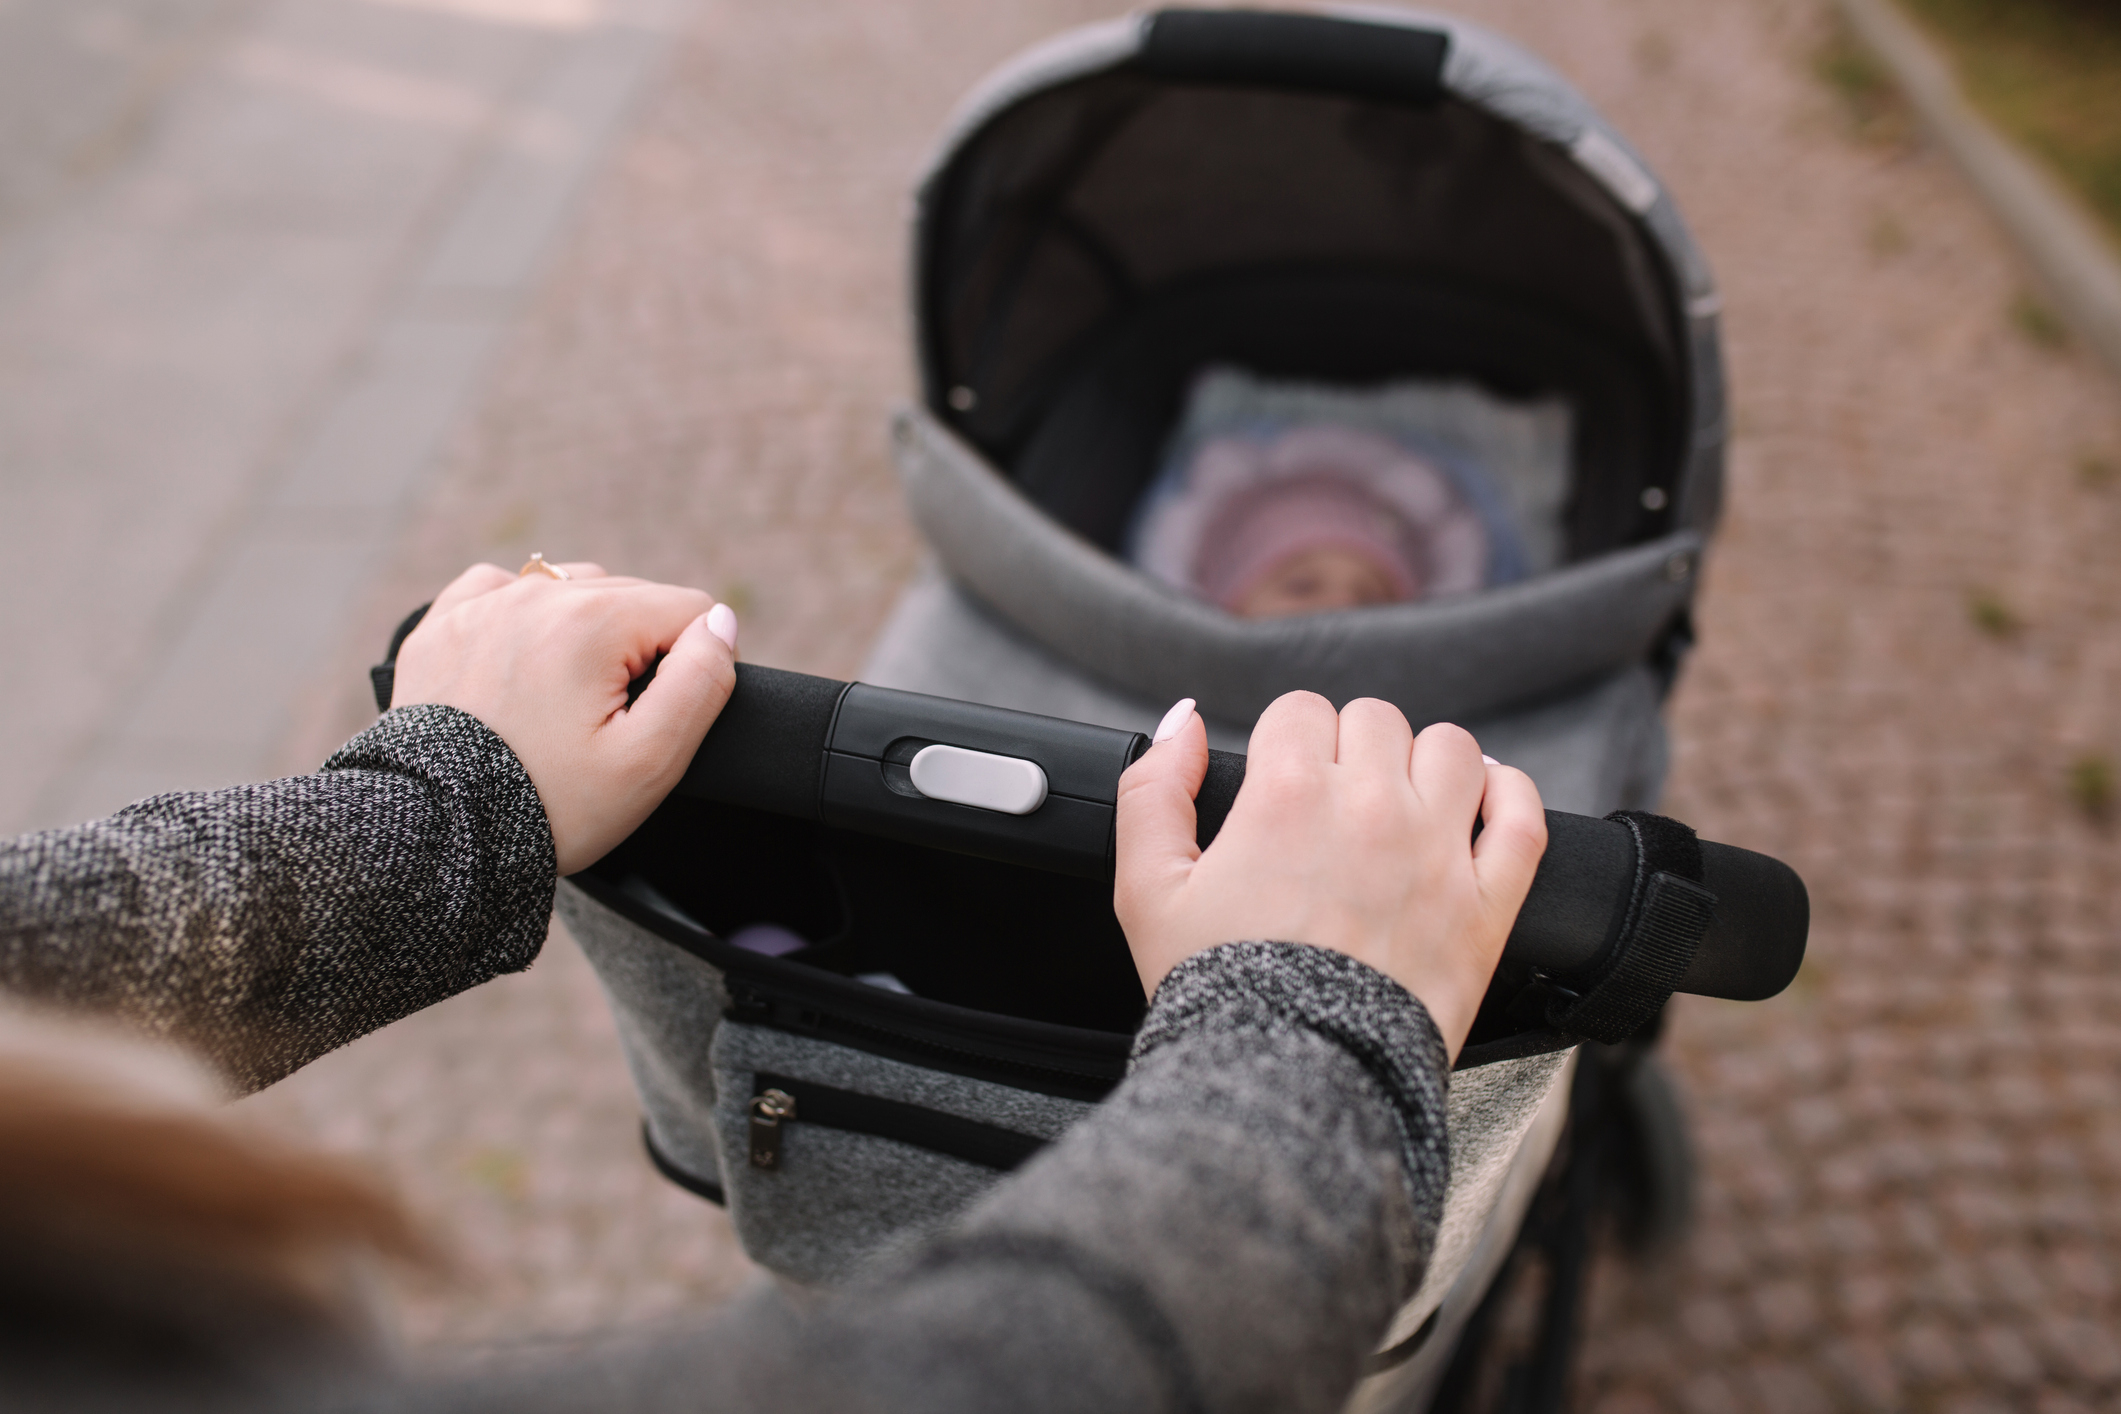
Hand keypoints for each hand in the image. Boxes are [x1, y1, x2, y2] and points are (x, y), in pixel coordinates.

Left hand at [390, 562, 739, 875]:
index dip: (691, 666)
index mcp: (592, 620)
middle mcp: (535, 594)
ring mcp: (482, 605)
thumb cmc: (550, 805)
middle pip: (632, 596)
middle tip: (605, 725)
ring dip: (584, 632)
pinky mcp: (441, 624)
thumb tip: (720, 622)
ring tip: (563, 704)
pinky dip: (521, 619)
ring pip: (571, 589)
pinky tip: (519, 668)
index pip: (689, 610)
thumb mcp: (648, 761)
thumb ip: (700, 682)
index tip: (656, 719)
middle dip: (637, 651)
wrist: (434, 839)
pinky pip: (501, 589)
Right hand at [1113, 692, 1546, 1059]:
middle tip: (1331, 805)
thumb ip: (1151, 792)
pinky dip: (1510, 794)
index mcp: (1287, 796)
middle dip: (1350, 750)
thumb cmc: (1217, 991)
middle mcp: (1370, 809)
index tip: (1283, 780)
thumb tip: (1184, 723)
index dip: (1287, 740)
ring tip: (1401, 802)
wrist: (1290, 1083)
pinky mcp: (1486, 906)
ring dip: (1425, 763)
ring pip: (1453, 749)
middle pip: (1376, 721)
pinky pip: (1524, 818)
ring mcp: (1437, 854)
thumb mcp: (1146, 891)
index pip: (1301, 710)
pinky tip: (1483, 801)